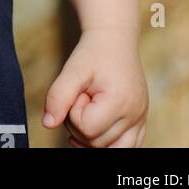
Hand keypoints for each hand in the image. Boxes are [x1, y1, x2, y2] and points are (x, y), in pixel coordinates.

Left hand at [42, 26, 147, 147]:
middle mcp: (135, 114)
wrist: (114, 39)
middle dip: (81, 123)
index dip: (74, 112)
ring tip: (89, 110)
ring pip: (110, 149)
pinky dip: (109, 143)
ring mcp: (140, 119)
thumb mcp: (72, 69)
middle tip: (82, 97)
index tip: (78, 92)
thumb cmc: (94, 52)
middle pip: (97, 143)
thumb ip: (58, 96)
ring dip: (93, 136)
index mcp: (120, 101)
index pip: (87, 129)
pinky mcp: (141, 121)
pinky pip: (127, 147)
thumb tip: (48, 123)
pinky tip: (97, 128)